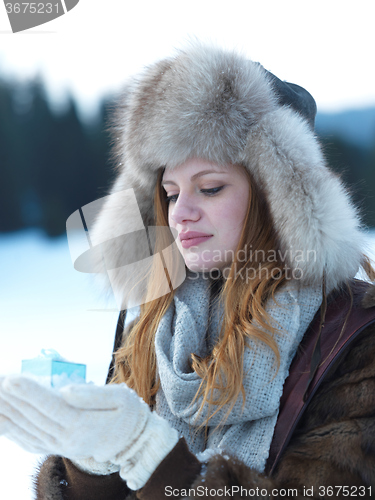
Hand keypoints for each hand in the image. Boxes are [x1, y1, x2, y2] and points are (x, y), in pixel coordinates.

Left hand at [0, 375, 177, 488]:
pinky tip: (2, 419)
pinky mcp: (57, 448)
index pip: (51, 407)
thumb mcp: (121, 398)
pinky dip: (12, 431)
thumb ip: (94, 395)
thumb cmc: (128, 414)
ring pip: (27, 429)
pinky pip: (29, 441)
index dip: (30, 392)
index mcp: (84, 426)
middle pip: (34, 417)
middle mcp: (68, 440)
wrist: (133, 443)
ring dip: (8, 412)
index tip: (12, 378)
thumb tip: (66, 390)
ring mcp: (60, 446)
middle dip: (12, 398)